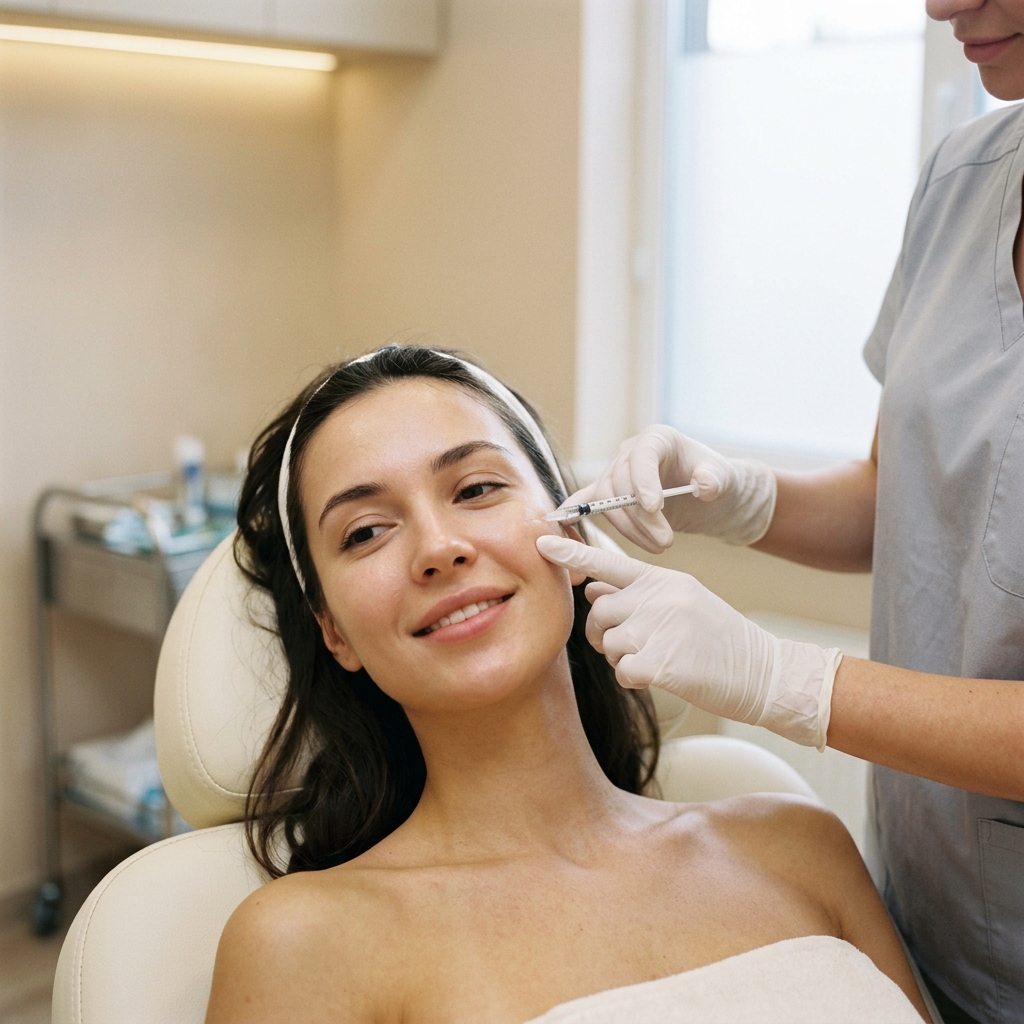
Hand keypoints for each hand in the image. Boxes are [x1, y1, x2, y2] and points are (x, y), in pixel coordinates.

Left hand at [537, 534, 841, 749]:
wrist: (764, 671)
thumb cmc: (719, 637)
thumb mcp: (683, 599)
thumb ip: (638, 592)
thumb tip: (592, 589)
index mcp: (662, 579)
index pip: (607, 561)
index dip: (571, 553)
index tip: (540, 540)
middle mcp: (658, 598)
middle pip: (599, 610)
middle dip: (604, 631)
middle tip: (628, 644)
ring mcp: (660, 630)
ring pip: (609, 643)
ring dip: (622, 658)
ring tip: (655, 659)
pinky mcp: (662, 664)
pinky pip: (622, 671)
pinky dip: (634, 678)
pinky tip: (660, 676)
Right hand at [562, 425, 776, 552]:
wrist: (709, 496)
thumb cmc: (717, 482)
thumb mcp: (724, 478)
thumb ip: (715, 479)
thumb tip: (703, 485)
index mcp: (658, 439)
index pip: (642, 455)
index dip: (643, 481)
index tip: (655, 507)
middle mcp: (631, 452)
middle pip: (620, 482)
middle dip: (640, 516)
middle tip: (666, 542)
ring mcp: (616, 473)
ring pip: (605, 500)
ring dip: (628, 528)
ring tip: (658, 546)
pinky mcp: (610, 494)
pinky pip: (586, 501)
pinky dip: (573, 512)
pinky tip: (562, 523)